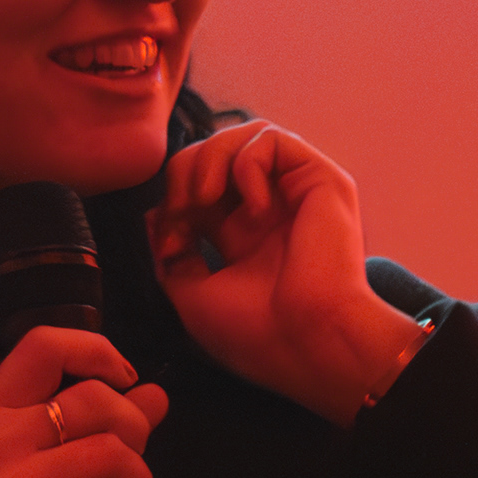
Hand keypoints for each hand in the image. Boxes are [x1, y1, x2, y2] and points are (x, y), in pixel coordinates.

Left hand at [149, 120, 420, 425]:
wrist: (309, 343)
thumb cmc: (257, 332)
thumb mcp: (193, 296)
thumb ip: (173, 255)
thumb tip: (155, 216)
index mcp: (244, 234)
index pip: (201, 185)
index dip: (174, 197)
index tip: (169, 238)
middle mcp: (271, 208)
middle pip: (217, 152)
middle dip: (185, 170)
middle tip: (182, 208)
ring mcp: (296, 192)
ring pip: (244, 134)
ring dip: (210, 158)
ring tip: (204, 198)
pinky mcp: (321, 180)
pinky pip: (273, 140)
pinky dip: (248, 164)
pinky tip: (253, 208)